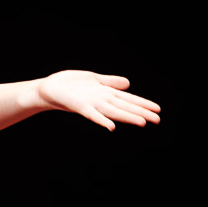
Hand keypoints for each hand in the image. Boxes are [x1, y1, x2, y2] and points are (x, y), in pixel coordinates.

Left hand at [37, 72, 160, 130]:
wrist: (48, 89)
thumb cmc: (70, 84)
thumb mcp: (93, 79)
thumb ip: (110, 82)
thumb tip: (128, 84)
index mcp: (106, 93)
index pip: (128, 99)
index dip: (143, 104)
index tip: (158, 109)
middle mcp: (101, 100)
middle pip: (124, 107)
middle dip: (141, 112)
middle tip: (158, 120)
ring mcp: (91, 104)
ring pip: (113, 111)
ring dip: (127, 117)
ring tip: (142, 122)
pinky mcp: (79, 106)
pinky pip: (92, 115)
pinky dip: (101, 120)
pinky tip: (111, 127)